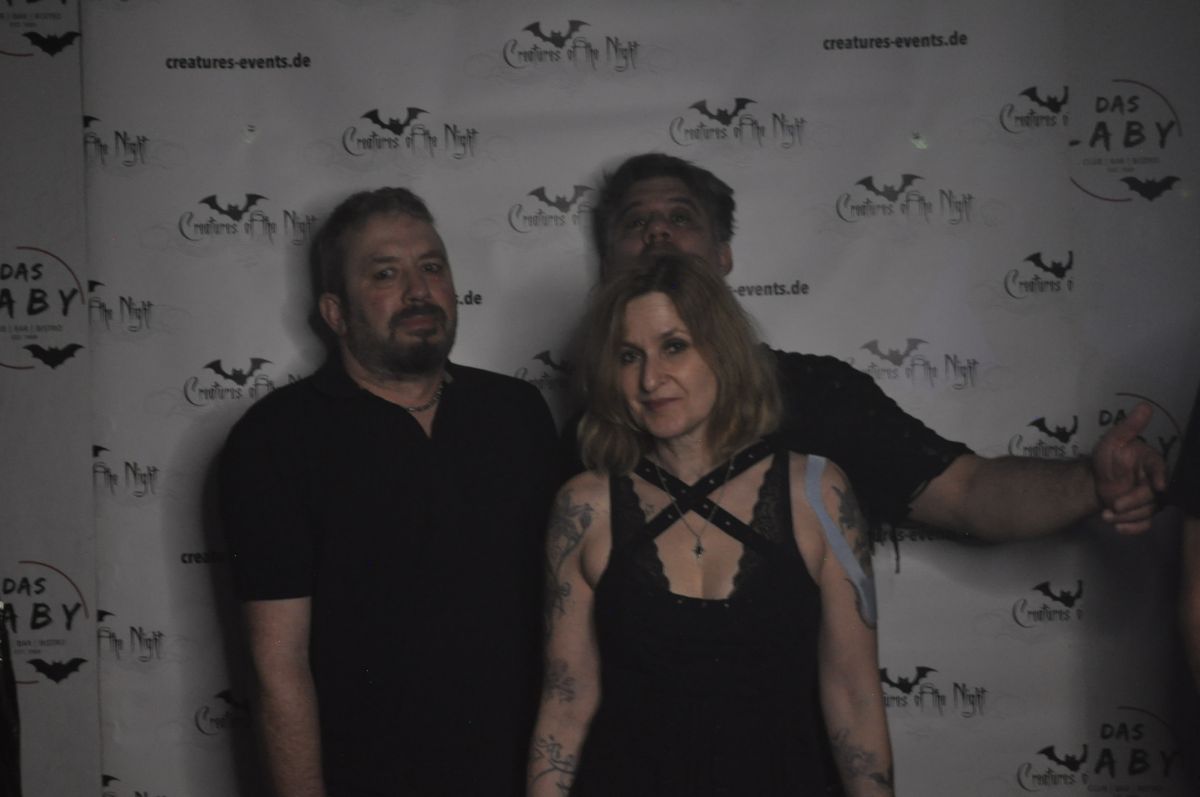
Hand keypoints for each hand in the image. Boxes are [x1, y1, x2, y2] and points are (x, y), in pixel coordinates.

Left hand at [1092, 402, 1167, 532]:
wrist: (1095, 480)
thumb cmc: (1107, 458)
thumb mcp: (1113, 440)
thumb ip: (1129, 427)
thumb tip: (1145, 406)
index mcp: (1151, 461)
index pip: (1159, 469)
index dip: (1160, 477)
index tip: (1158, 486)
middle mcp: (1155, 481)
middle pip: (1153, 496)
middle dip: (1133, 501)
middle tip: (1114, 504)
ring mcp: (1150, 499)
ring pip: (1148, 512)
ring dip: (1127, 516)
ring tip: (1107, 514)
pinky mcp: (1143, 512)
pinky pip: (1144, 524)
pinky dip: (1132, 528)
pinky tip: (1117, 527)